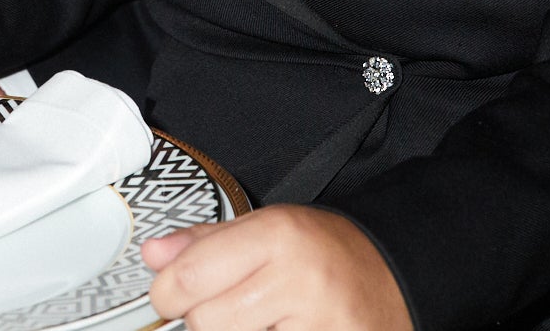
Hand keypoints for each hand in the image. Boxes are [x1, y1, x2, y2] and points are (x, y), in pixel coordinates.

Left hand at [142, 206, 409, 330]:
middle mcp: (299, 280)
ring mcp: (317, 325)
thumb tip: (154, 255)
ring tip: (260, 320)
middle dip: (205, 318)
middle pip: (207, 321)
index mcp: (279, 236)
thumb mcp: (267, 228)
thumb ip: (206, 243)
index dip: (168, 292)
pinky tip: (279, 329)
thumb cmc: (327, 253)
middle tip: (229, 307)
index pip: (192, 276)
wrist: (396, 277)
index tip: (171, 293)